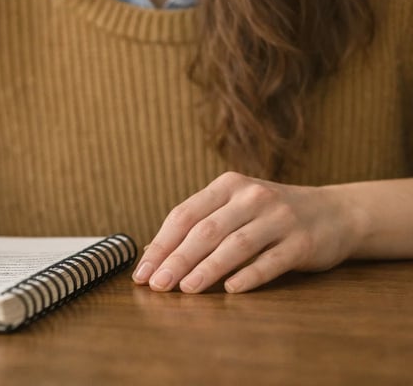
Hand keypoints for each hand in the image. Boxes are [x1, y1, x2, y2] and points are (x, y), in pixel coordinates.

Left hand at [132, 171, 360, 292]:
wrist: (335, 212)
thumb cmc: (269, 215)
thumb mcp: (235, 207)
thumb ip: (199, 224)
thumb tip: (151, 254)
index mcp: (228, 186)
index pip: (184, 214)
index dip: (161, 244)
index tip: (142, 271)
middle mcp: (252, 197)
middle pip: (206, 230)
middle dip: (177, 259)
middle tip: (157, 285)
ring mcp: (279, 218)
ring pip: (235, 245)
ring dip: (207, 269)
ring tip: (185, 289)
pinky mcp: (302, 242)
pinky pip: (270, 261)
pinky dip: (249, 276)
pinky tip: (230, 290)